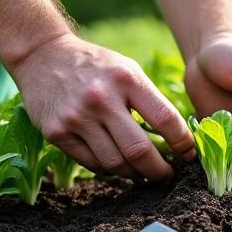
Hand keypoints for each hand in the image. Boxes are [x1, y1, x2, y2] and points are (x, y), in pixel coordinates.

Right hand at [9, 33, 195, 179]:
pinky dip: (109, 169)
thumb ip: (151, 100)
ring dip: (135, 174)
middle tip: (167, 175)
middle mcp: (101, 99)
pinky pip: (92, 164)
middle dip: (159, 170)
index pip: (165, 119)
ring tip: (143, 172)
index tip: (189, 154)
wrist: (42, 56)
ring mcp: (76, 118)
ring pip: (115, 164)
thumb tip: (178, 139)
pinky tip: (117, 164)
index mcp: (127, 79)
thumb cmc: (96, 66)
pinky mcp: (56, 133)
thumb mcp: (128, 70)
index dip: (182, 143)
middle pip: (139, 151)